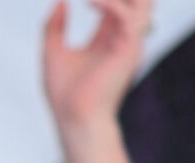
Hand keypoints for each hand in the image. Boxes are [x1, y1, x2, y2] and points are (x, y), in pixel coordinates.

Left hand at [43, 0, 146, 137]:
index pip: (116, 3)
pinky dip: (110, 4)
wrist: (74, 120)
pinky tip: (90, 3)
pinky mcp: (130, 48)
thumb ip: (55, 27)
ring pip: (141, 3)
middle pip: (137, 1)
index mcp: (108, 38)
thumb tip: (59, 1)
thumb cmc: (65, 95)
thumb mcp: (53, 53)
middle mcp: (123, 37)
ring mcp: (130, 42)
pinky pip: (128, 17)